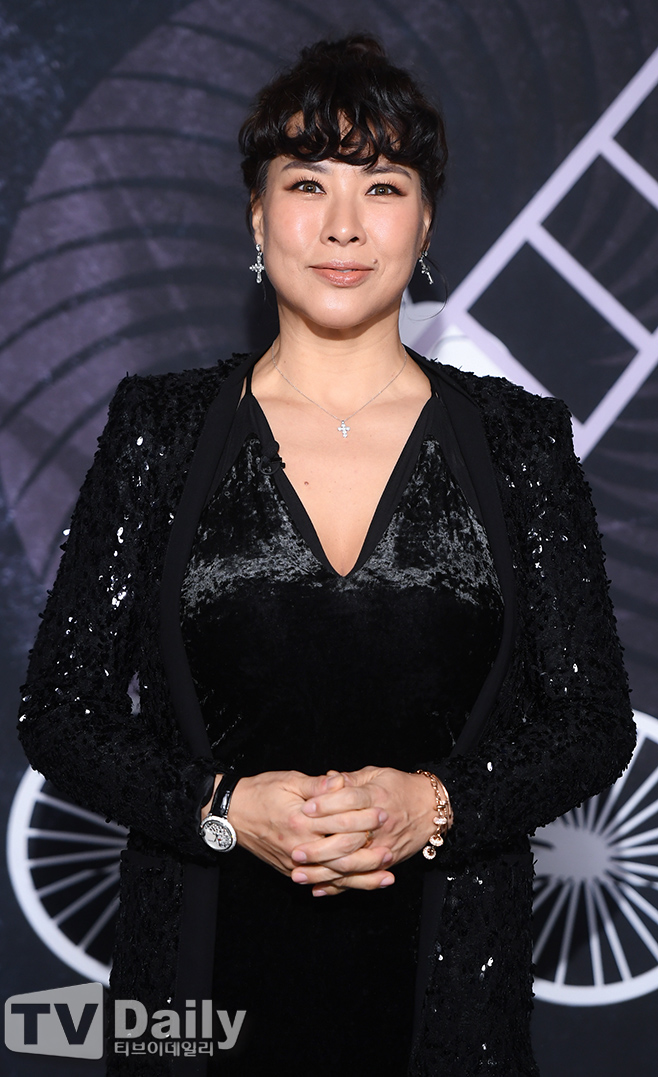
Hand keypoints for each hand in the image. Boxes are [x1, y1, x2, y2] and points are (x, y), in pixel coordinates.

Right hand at [225, 769, 389, 882]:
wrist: (231, 813)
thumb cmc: (260, 792)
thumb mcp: (289, 782)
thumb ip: (318, 785)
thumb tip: (341, 782)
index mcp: (301, 822)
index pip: (341, 825)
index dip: (365, 819)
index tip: (384, 812)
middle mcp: (299, 847)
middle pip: (342, 857)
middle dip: (369, 854)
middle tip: (391, 849)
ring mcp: (294, 862)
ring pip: (334, 876)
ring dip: (362, 879)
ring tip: (386, 878)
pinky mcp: (290, 870)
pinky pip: (320, 882)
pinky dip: (340, 886)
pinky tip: (357, 886)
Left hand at [290, 766, 435, 895]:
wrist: (431, 808)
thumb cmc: (400, 787)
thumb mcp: (376, 775)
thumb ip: (350, 779)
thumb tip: (327, 779)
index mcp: (377, 797)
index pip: (350, 801)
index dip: (326, 804)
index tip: (305, 809)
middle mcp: (380, 825)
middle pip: (347, 838)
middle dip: (319, 847)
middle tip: (295, 851)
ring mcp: (383, 846)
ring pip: (351, 864)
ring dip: (324, 872)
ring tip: (299, 875)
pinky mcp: (386, 862)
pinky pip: (360, 878)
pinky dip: (339, 886)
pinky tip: (318, 889)